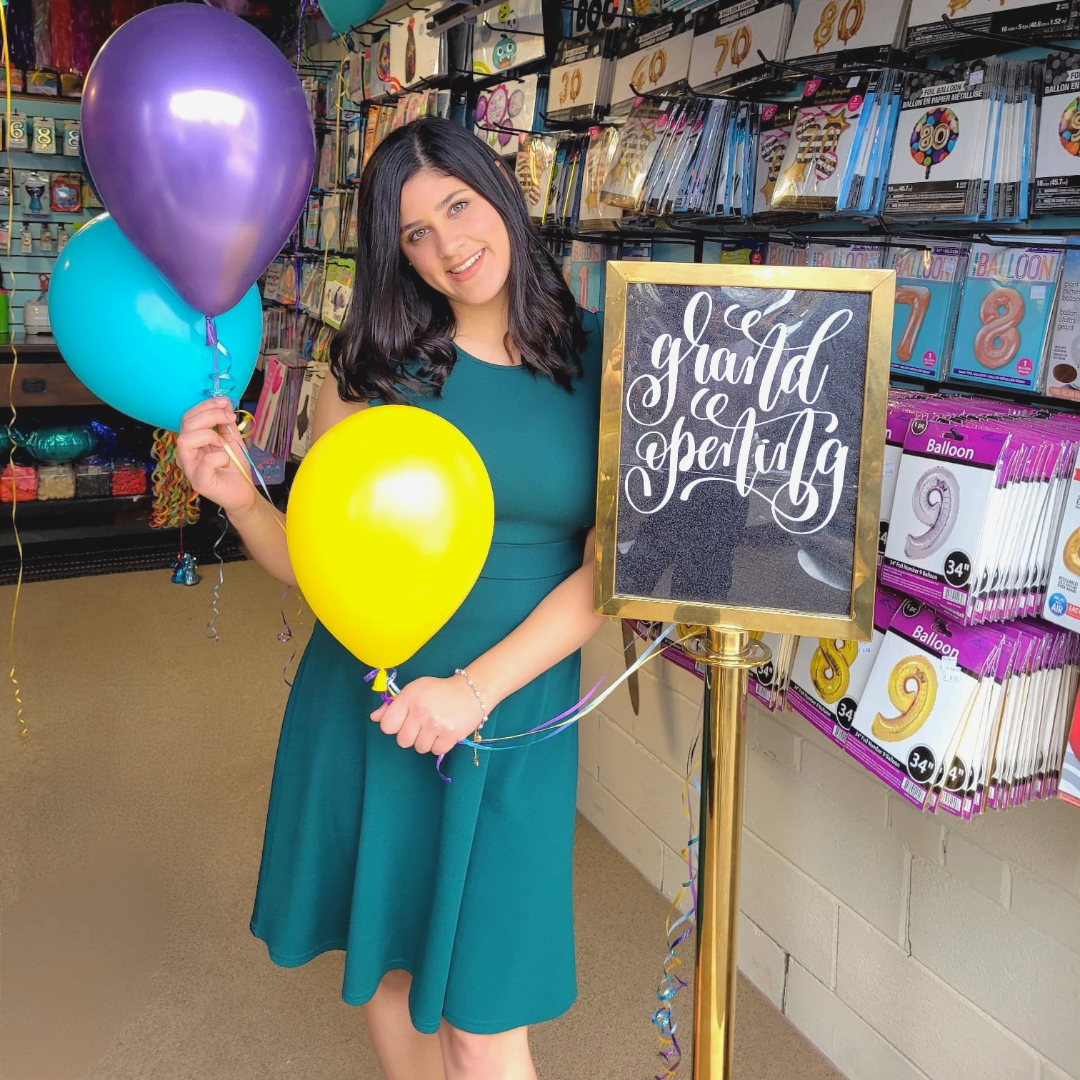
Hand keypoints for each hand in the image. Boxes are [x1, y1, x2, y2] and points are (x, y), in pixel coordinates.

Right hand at [175, 398, 256, 516]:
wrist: (244, 492)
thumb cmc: (235, 467)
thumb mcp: (232, 440)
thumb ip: (226, 423)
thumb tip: (223, 403)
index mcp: (192, 442)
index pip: (188, 417)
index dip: (205, 406)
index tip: (225, 403)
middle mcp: (186, 454)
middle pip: (185, 425)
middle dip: (209, 415)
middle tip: (229, 418)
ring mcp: (190, 469)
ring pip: (185, 440)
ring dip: (210, 436)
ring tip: (223, 444)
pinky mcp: (200, 482)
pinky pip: (205, 462)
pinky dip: (219, 457)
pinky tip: (226, 461)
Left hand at [370, 676, 485, 756]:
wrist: (471, 692)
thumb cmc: (439, 691)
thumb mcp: (415, 690)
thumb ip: (393, 705)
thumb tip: (374, 718)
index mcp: (409, 698)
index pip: (387, 726)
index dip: (394, 726)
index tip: (404, 721)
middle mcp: (421, 711)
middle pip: (403, 741)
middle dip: (410, 735)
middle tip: (421, 725)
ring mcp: (436, 724)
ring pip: (419, 748)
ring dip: (425, 741)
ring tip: (434, 727)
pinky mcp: (450, 735)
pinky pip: (435, 751)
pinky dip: (439, 745)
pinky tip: (444, 732)